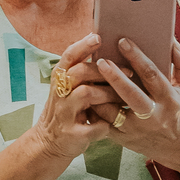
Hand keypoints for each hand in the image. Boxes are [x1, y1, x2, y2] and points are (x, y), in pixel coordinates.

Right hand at [34, 32, 114, 164]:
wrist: (50, 143)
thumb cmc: (68, 110)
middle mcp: (59, 93)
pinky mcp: (72, 133)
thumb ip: (83, 72)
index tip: (99, 36)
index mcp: (60, 79)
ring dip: (108, 94)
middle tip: (129, 72)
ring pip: (86, 94)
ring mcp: (64, 113)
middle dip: (105, 70)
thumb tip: (105, 46)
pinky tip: (112, 125)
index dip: (83, 45)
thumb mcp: (69, 89)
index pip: (69, 56)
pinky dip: (105, 125)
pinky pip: (93, 126)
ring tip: (124, 98)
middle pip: (80, 72)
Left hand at [92, 39, 179, 173]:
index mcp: (169, 99)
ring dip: (98, 94)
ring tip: (87, 77)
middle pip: (132, 95)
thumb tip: (170, 40)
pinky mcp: (122, 139)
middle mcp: (153, 116)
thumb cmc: (175, 106)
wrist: (174, 144)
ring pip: (112, 112)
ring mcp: (136, 129)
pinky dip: (93, 108)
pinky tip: (86, 94)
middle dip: (115, 77)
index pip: (152, 75)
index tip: (123, 41)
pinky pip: (103, 123)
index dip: (137, 58)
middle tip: (100, 61)